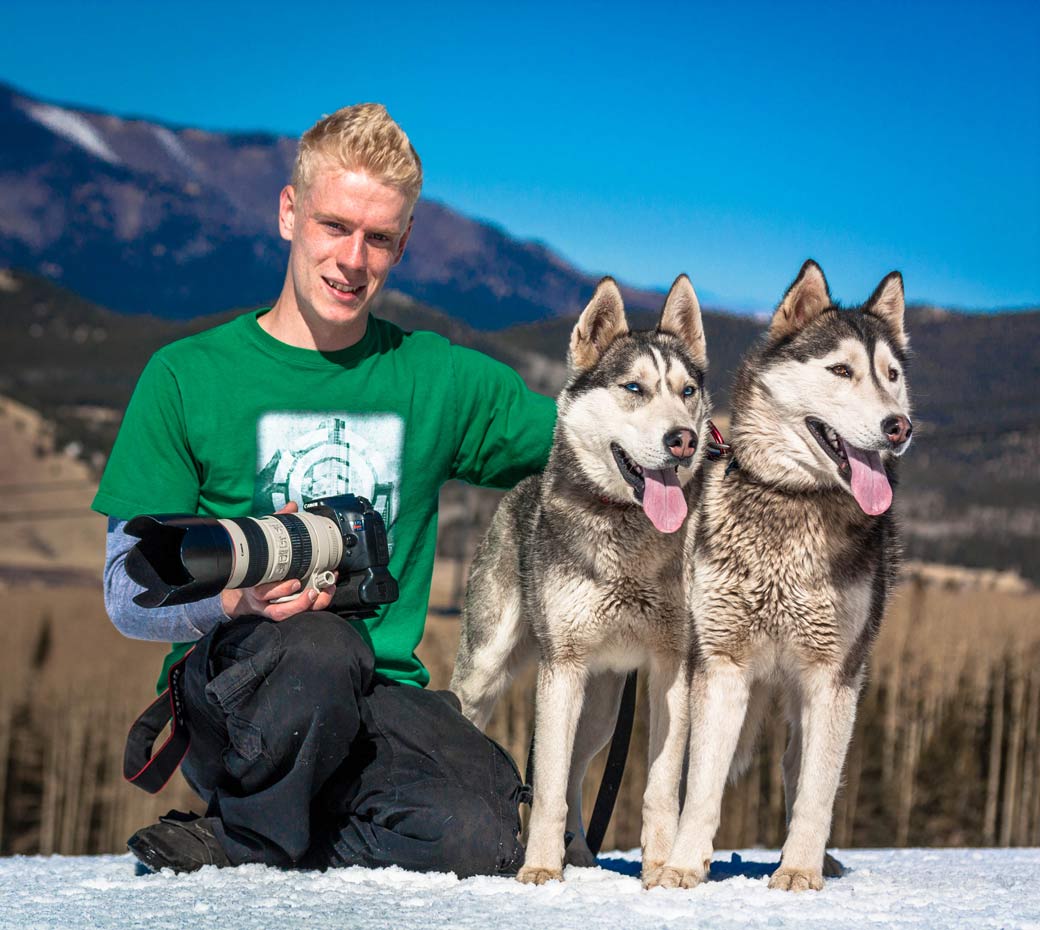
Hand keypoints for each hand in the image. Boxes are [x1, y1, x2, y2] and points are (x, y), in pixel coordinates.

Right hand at [219, 502, 337, 620]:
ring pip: (284, 613)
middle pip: (277, 606)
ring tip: (321, 594)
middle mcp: (262, 597)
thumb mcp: (263, 542)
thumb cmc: (255, 563)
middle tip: (314, 590)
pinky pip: (289, 614)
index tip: (295, 581)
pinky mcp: (278, 610)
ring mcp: (270, 605)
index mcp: (256, 580)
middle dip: (298, 600)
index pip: (263, 588)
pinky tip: (322, 596)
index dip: (280, 588)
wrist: (240, 589)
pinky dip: (306, 607)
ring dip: (304, 605)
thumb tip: (292, 506)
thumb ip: (276, 524)